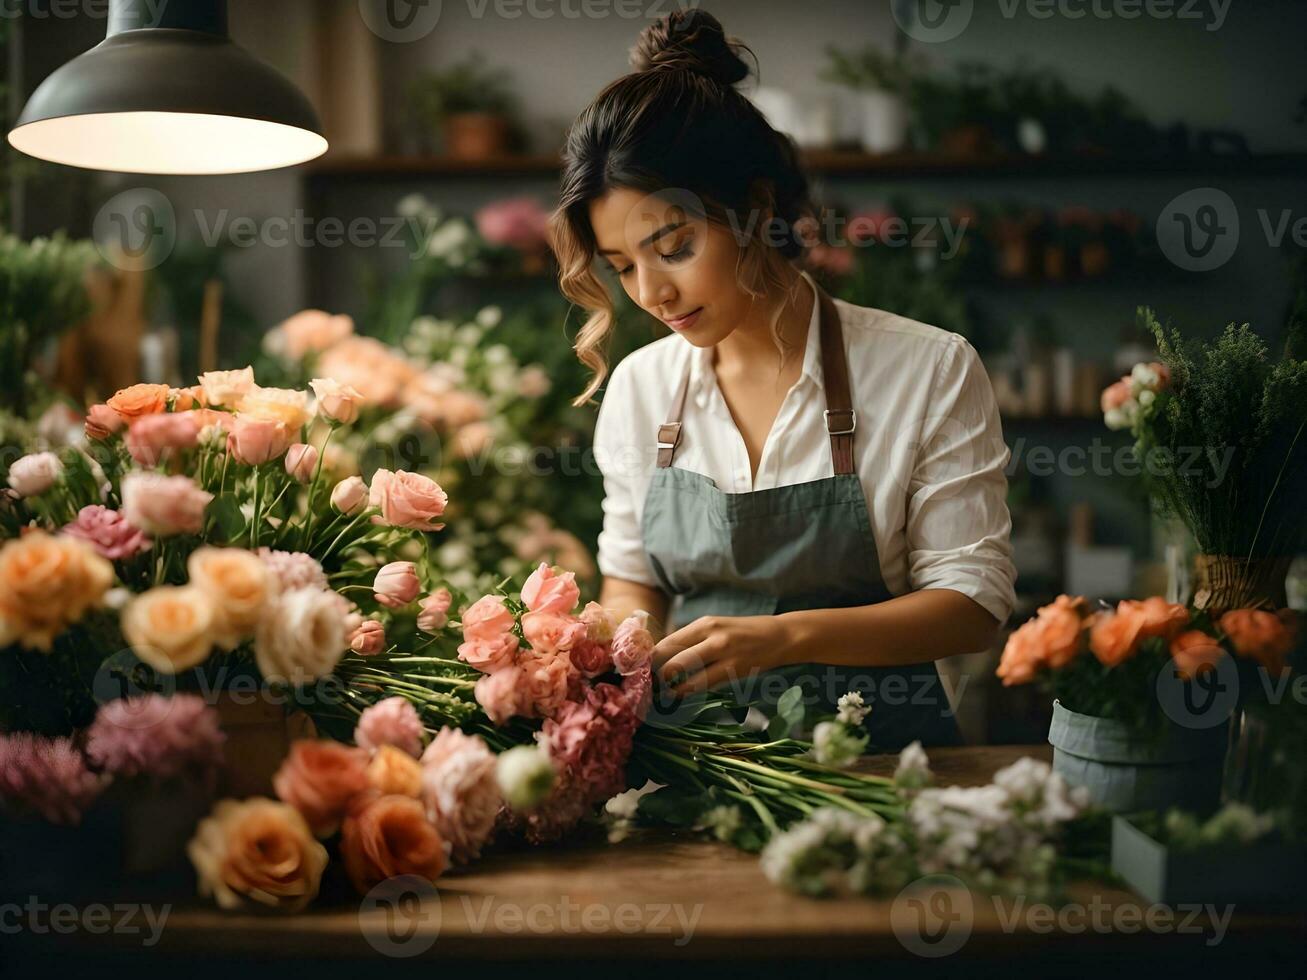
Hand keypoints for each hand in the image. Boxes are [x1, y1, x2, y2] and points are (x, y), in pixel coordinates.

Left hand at [652, 615, 793, 696]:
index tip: (640, 670)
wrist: (780, 636)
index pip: (667, 642)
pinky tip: (681, 695)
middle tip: (647, 687)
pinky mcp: (734, 670)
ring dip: (670, 688)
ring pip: (684, 674)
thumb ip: (692, 641)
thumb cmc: (743, 633)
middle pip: (670, 659)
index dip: (650, 659)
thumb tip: (662, 658)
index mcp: (704, 623)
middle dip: (656, 676)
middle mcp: (711, 635)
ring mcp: (723, 653)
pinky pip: (703, 685)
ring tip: (662, 694)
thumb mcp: (716, 628)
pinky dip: (688, 692)